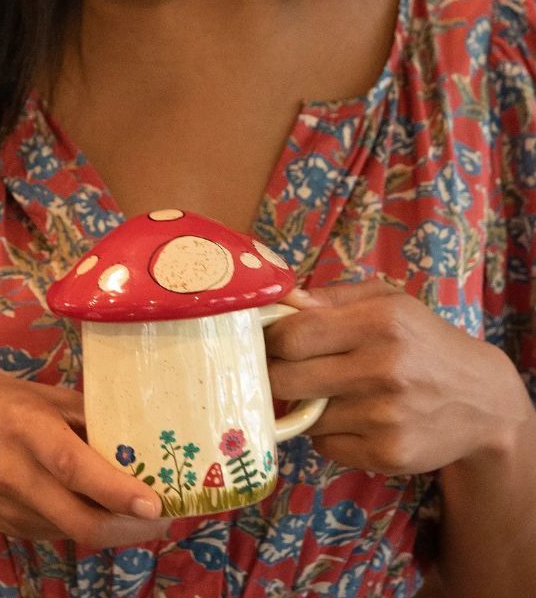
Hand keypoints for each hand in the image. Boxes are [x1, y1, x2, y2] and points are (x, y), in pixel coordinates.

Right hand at [0, 373, 171, 547]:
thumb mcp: (33, 392)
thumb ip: (79, 410)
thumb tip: (128, 424)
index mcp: (26, 430)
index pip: (75, 468)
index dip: (116, 489)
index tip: (153, 502)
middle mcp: (18, 475)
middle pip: (78, 519)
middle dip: (127, 529)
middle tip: (161, 518)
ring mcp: (10, 508)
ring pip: (71, 531)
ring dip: (110, 529)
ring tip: (142, 513)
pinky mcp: (7, 526)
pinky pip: (55, 530)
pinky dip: (83, 523)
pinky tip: (102, 509)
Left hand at [266, 281, 531, 474]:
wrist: (481, 399)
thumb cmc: (422, 340)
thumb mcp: (388, 301)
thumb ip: (332, 297)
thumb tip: (282, 303)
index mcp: (381, 320)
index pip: (294, 335)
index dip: (271, 339)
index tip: (268, 340)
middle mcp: (383, 368)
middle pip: (286, 379)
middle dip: (275, 374)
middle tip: (284, 368)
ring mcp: (385, 416)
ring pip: (304, 416)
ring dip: (307, 406)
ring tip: (334, 392)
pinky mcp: (388, 454)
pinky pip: (325, 445)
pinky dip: (329, 433)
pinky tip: (355, 418)